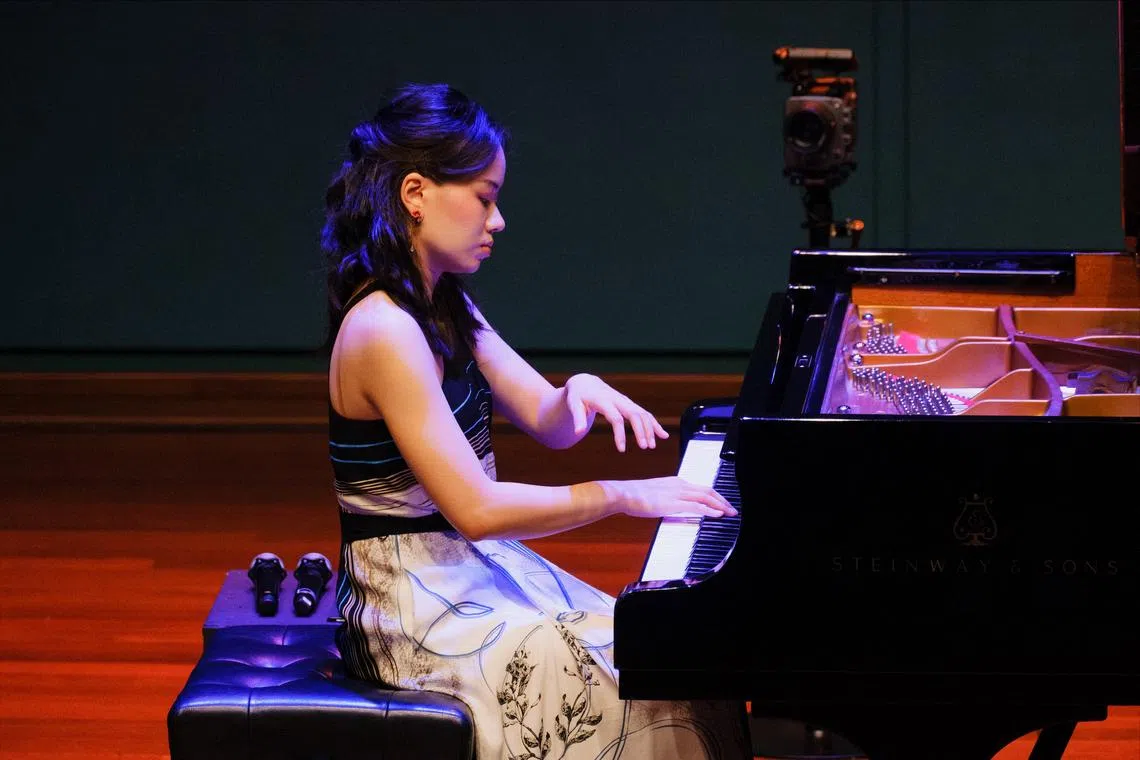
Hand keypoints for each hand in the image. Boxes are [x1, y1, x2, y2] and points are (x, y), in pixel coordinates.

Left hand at [564, 373, 668, 451]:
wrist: (586, 383)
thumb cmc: (578, 396)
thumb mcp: (574, 405)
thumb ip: (578, 418)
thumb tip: (578, 432)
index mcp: (604, 401)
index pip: (616, 418)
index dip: (620, 434)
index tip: (622, 450)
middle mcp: (618, 400)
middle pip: (634, 414)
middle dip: (642, 430)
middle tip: (645, 447)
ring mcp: (626, 401)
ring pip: (643, 413)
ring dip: (650, 428)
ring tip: (653, 445)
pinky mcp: (629, 404)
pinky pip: (645, 414)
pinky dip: (654, 424)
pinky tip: (663, 435)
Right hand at [604, 477, 736, 518]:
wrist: (625, 493)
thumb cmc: (634, 495)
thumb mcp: (654, 494)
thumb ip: (666, 498)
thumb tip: (671, 506)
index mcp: (675, 481)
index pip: (700, 487)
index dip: (714, 495)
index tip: (722, 502)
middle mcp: (679, 484)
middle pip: (707, 490)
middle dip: (722, 499)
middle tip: (732, 508)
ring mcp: (677, 493)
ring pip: (705, 496)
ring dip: (720, 504)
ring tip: (729, 512)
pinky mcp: (673, 502)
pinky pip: (697, 505)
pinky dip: (709, 509)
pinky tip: (717, 514)